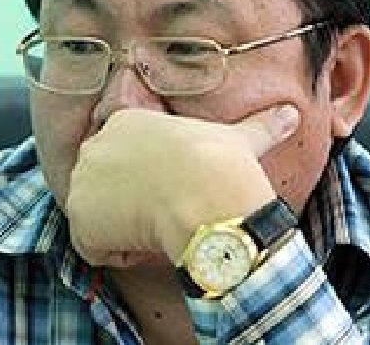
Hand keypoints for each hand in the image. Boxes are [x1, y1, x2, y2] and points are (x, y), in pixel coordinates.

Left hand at [65, 105, 298, 266]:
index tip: (176, 194)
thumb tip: (292, 114)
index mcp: (124, 121)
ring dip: (125, 231)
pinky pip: (92, 247)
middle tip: (166, 213)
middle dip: (131, 206)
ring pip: (99, 219)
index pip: (124, 161)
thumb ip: (259, 126)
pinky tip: (144, 243)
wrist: (204, 195)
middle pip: (107, 189)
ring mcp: (81, 181)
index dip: (149, 185)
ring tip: (158, 227)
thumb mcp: (238, 139)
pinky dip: (116, 254)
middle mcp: (93, 146)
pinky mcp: (78, 217)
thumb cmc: (221, 165)